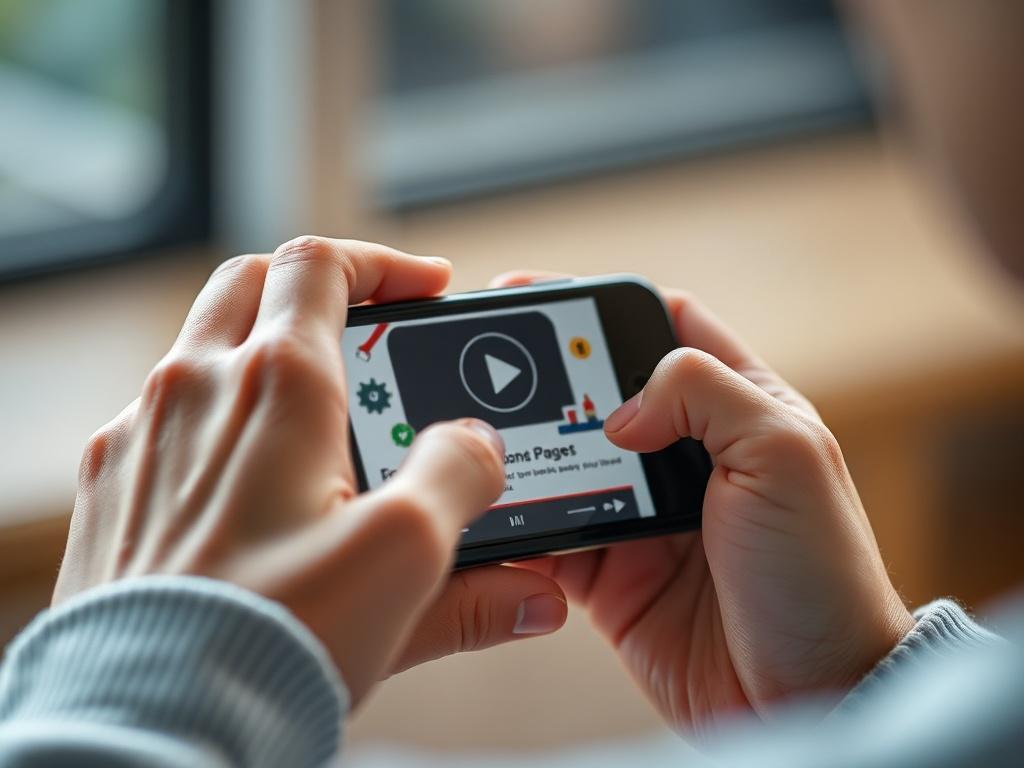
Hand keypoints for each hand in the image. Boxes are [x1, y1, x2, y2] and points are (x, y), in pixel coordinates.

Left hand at [55, 238, 565, 706]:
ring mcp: (143, 435)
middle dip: (320, 291)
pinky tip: (255, 480)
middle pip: (255, 284)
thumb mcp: (405, 556)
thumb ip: (462, 483)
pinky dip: (221, 417)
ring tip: (325, 417)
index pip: (321, 266)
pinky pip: (171, 418)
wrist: (151, 721)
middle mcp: (196, 389)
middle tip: (371, 332)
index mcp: (274, 384)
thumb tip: (482, 453)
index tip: (426, 290)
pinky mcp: (113, 487)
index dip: (382, 265)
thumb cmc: (274, 636)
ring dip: (268, 354)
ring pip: (207, 347)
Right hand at [490, 271, 913, 741]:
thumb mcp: (787, 452)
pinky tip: (491, 512)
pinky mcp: (610, 572)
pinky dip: (518, 525)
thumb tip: (618, 409)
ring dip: (524, 451)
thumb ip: (704, 392)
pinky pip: (549, 536)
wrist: (807, 694)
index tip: (537, 297)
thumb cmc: (820, 573)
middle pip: (598, 391)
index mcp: (738, 407)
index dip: (600, 306)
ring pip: (564, 461)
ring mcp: (643, 514)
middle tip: (485, 364)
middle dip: (544, 376)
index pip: (663, 325)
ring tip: (477, 438)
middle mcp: (685, 454)